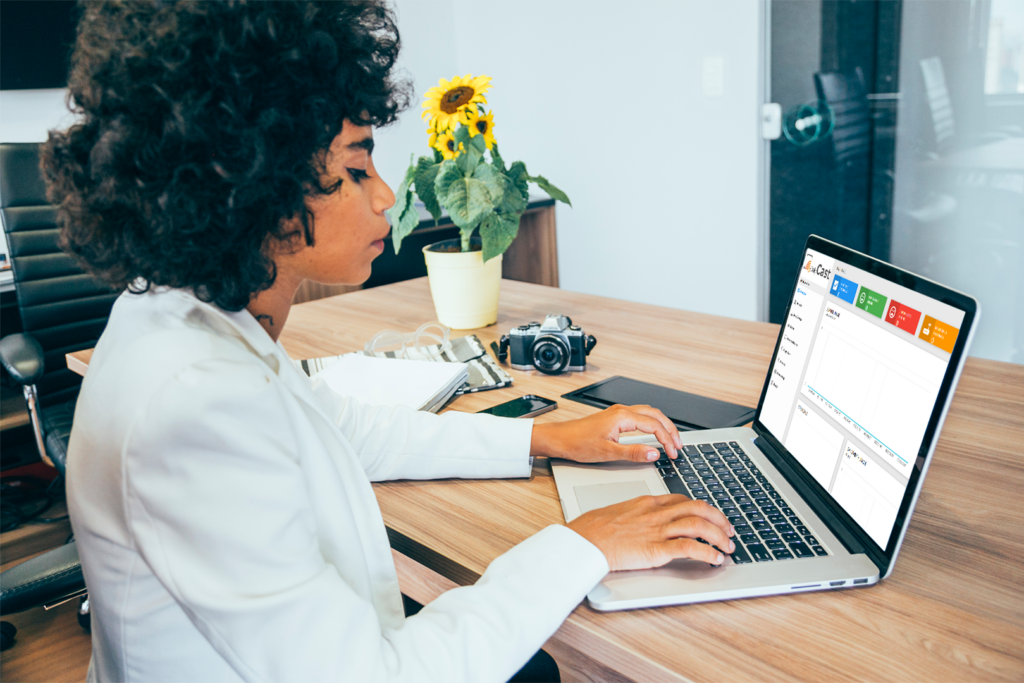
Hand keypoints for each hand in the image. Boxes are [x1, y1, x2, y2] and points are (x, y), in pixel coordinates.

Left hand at [530, 404, 681, 462]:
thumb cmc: (577, 443)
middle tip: (679, 445)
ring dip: (662, 425)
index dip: (667, 440)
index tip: (673, 453)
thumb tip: (654, 453)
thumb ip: (633, 453)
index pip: (654, 426)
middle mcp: (622, 411)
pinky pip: (640, 416)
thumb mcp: (607, 452)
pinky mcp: (614, 418)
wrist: (559, 439)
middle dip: (671, 429)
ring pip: (648, 413)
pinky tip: (653, 433)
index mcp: (622, 417)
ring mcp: (617, 413)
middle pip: (655, 415)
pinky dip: (652, 423)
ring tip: (671, 439)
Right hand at [567, 495, 734, 569]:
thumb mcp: (617, 513)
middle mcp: (656, 513)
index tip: (711, 517)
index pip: (682, 500)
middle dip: (719, 519)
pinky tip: (715, 559)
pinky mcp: (655, 550)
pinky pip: (689, 548)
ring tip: (728, 547)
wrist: (582, 540)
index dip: (702, 509)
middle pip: (698, 508)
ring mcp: (657, 530)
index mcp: (647, 502)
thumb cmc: (592, 529)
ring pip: (699, 525)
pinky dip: (707, 553)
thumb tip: (641, 523)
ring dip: (719, 536)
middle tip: (728, 530)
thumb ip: (635, 515)